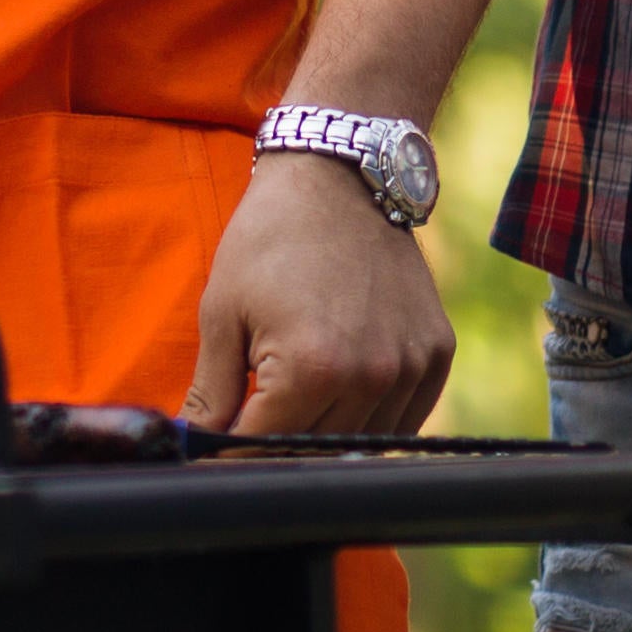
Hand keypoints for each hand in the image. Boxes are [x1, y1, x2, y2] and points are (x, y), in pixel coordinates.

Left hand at [184, 154, 453, 435]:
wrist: (339, 176)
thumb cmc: (270, 238)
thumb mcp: (223, 313)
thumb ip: (211, 395)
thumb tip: (194, 448)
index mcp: (312, 369)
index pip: (262, 451)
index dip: (231, 455)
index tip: (215, 450)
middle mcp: (370, 377)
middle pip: (312, 452)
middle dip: (273, 448)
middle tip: (250, 421)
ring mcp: (411, 368)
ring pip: (361, 444)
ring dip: (323, 437)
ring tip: (295, 400)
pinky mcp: (437, 355)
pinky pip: (404, 421)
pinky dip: (371, 421)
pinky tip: (341, 395)